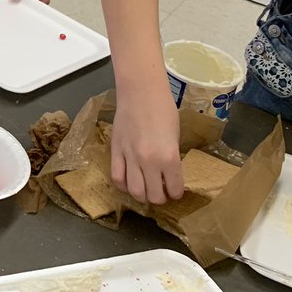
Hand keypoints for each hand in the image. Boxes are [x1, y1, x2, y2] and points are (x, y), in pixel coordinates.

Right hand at [110, 86, 183, 203]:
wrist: (141, 93)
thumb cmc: (164, 110)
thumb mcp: (175, 138)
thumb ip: (171, 158)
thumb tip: (167, 174)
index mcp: (169, 158)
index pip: (174, 189)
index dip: (175, 193)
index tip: (174, 191)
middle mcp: (149, 162)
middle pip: (153, 195)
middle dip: (158, 198)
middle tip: (160, 194)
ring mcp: (130, 157)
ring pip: (134, 190)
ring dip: (141, 196)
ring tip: (144, 192)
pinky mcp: (115, 151)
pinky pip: (117, 176)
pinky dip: (123, 185)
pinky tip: (128, 183)